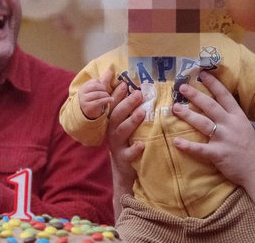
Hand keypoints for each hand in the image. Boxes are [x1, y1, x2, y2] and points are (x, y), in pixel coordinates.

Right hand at [79, 70, 113, 118]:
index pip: (95, 81)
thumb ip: (103, 80)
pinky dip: (107, 100)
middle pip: (96, 87)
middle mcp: (82, 93)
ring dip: (106, 95)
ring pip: (98, 94)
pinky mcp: (88, 107)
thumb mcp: (97, 90)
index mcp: (84, 87)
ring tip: (108, 97)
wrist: (88, 114)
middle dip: (103, 89)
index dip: (101, 84)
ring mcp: (84, 100)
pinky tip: (111, 100)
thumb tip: (110, 70)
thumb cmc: (94, 100)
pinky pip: (99, 101)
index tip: (103, 89)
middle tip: (106, 93)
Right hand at [105, 81, 144, 216]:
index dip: (117, 94)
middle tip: (139, 94)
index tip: (124, 83)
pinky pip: (128, 154)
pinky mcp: (124, 159)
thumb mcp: (126, 126)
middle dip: (127, 104)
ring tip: (142, 112)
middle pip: (116, 116)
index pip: (113, 106)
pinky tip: (142, 144)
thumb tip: (138, 90)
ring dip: (132, 121)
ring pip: (121, 132)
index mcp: (112, 123)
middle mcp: (112, 132)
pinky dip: (135, 149)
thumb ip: (129, 111)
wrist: (124, 171)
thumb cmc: (128, 143)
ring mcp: (117, 146)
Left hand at [171, 71, 254, 187]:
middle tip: (182, 87)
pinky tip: (176, 141)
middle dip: (195, 95)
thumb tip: (215, 106)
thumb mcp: (244, 127)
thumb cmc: (251, 149)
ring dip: (188, 115)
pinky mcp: (218, 154)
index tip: (202, 74)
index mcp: (237, 116)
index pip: (224, 96)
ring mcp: (224, 139)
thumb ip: (231, 117)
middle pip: (210, 106)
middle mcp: (230, 124)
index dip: (213, 84)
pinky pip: (199, 148)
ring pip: (203, 123)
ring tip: (175, 108)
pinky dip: (187, 145)